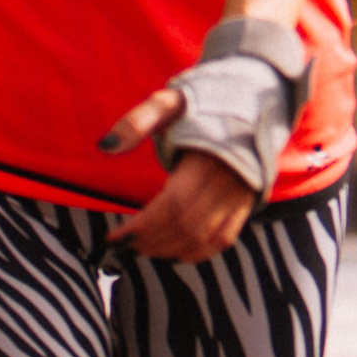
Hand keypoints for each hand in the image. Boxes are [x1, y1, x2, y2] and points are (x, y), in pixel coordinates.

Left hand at [101, 86, 255, 263]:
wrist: (251, 101)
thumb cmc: (203, 102)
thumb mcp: (168, 102)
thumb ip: (136, 121)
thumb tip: (105, 145)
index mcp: (206, 159)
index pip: (172, 205)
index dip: (142, 227)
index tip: (115, 237)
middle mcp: (226, 182)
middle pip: (186, 226)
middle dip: (150, 241)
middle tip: (123, 245)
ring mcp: (238, 196)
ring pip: (203, 237)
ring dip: (169, 250)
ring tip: (141, 249)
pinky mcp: (245, 204)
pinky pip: (224, 239)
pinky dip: (198, 253)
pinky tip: (174, 254)